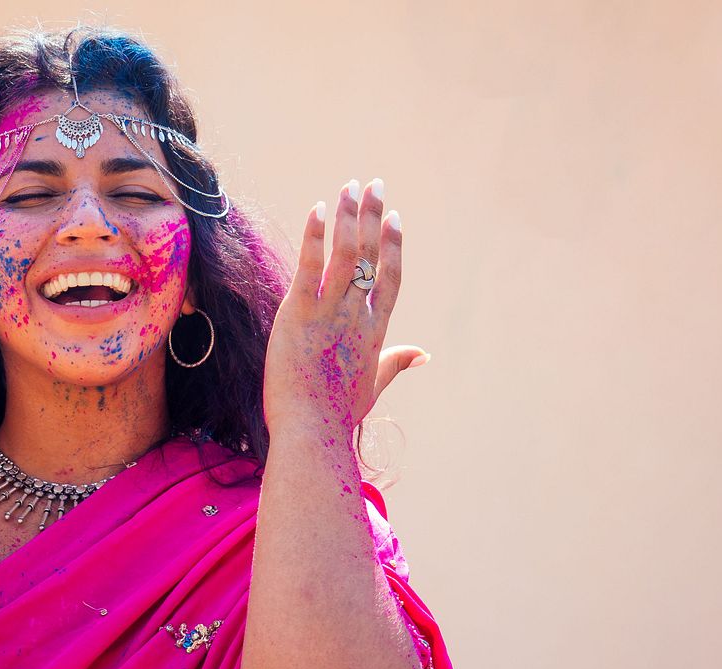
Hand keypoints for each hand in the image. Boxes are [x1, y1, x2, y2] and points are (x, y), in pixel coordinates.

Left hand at [263, 178, 425, 435]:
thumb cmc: (337, 415)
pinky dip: (316, 236)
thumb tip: (422, 354)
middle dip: (373, 216)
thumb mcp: (373, 388)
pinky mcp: (298, 314)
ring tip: (350, 186)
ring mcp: (329, 313)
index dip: (394, 245)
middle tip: (374, 184)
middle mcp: (357, 316)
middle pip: (371, 256)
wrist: (312, 430)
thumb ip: (396, 364)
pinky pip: (310, 266)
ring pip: (346, 254)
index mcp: (375, 332)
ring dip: (350, 215)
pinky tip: (319, 209)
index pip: (391, 278)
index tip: (394, 218)